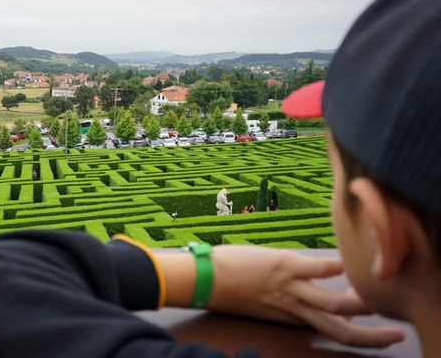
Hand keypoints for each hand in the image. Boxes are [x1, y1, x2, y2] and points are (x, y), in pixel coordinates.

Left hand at [206, 245, 403, 347]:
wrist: (205, 279)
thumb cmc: (227, 288)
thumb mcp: (260, 302)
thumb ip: (281, 301)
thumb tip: (297, 290)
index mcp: (289, 317)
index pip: (328, 330)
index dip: (352, 329)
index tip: (362, 315)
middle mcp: (294, 309)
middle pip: (339, 331)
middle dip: (369, 337)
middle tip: (394, 334)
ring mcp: (291, 289)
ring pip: (334, 306)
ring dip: (361, 305)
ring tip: (380, 300)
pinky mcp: (284, 267)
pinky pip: (317, 270)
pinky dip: (335, 267)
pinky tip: (348, 262)